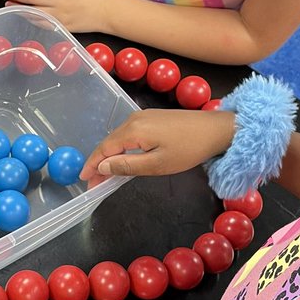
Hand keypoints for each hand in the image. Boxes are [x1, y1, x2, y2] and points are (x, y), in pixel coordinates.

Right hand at [81, 109, 235, 183]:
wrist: (215, 129)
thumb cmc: (188, 149)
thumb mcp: (157, 164)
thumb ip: (127, 166)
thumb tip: (102, 166)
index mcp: (133, 130)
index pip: (104, 149)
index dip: (92, 165)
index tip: (84, 180)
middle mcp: (134, 119)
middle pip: (108, 142)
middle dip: (99, 163)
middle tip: (93, 183)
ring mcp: (143, 116)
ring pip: (118, 137)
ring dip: (110, 155)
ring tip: (106, 175)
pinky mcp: (152, 117)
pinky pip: (128, 133)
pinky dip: (121, 147)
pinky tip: (122, 158)